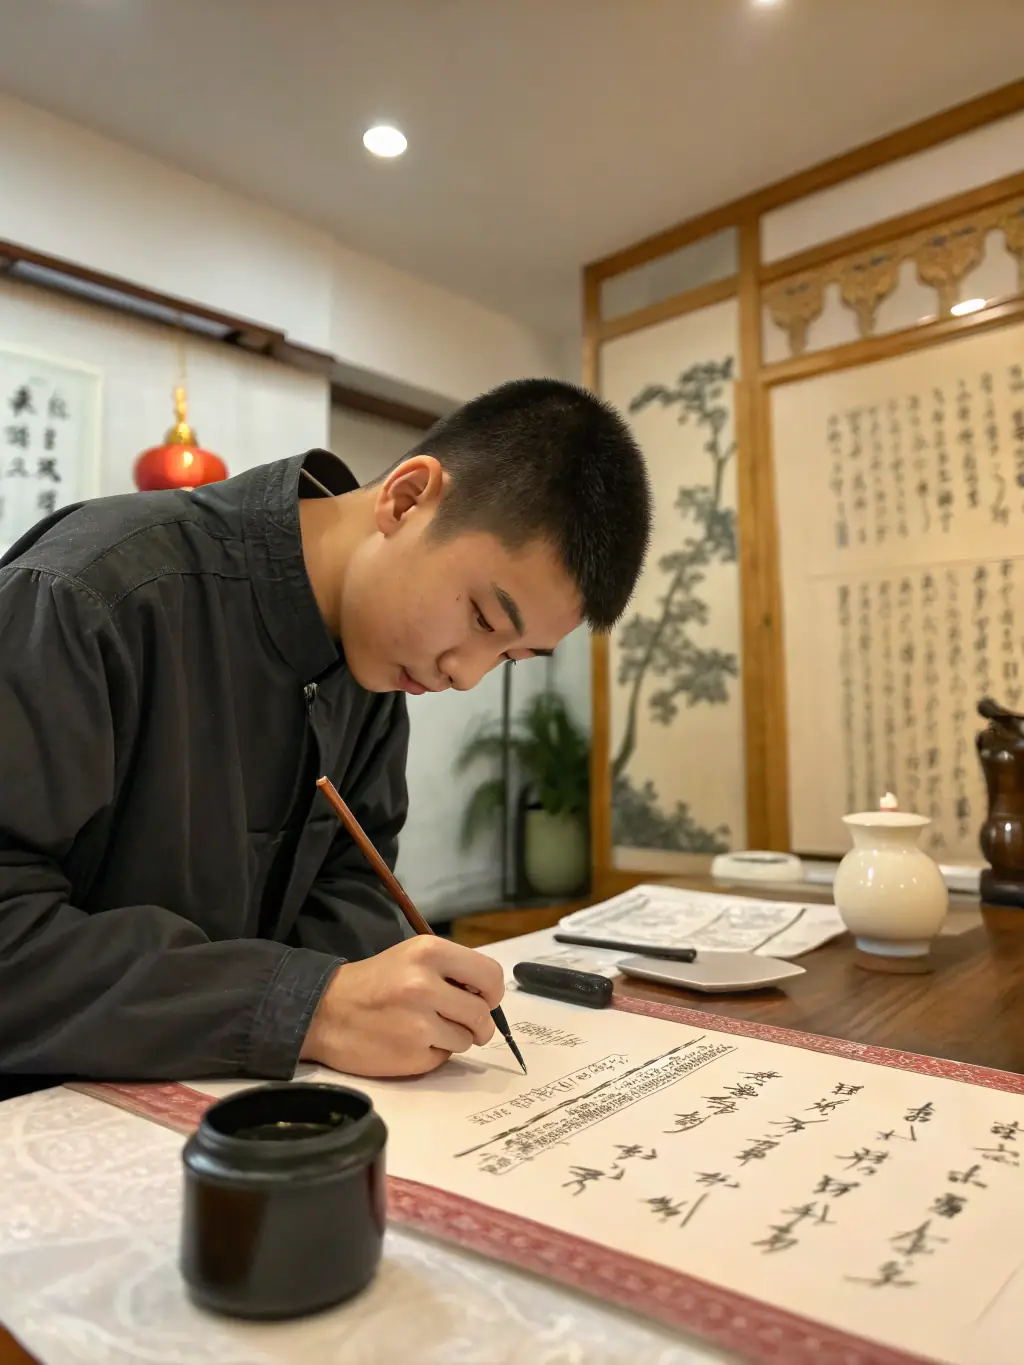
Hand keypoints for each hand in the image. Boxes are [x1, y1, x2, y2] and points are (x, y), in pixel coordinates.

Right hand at [300, 936, 504, 1076]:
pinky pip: (444, 1058)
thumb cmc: (375, 982)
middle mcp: (425, 984)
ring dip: (453, 1038)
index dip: (492, 992)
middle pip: (483, 1013)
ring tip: (425, 1028)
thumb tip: (490, 995)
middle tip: (460, 1020)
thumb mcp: (413, 958)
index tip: (482, 998)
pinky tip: (410, 1042)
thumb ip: (452, 970)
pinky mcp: (411, 1055)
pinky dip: (433, 1054)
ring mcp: (419, 1023)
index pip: (491, 975)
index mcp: (429, 952)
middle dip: (478, 1023)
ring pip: (467, 1039)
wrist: (325, 1012)